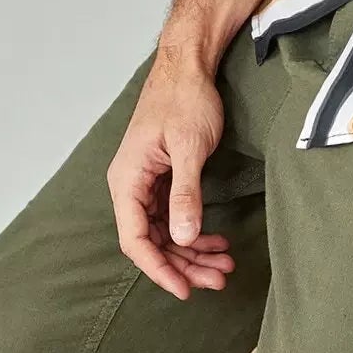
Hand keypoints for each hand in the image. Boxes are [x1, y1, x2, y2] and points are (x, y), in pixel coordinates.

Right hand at [105, 52, 234, 300]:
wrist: (189, 63)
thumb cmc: (186, 98)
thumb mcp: (189, 147)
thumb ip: (185, 193)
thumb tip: (184, 238)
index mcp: (128, 180)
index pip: (136, 239)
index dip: (159, 269)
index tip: (184, 290)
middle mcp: (131, 184)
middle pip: (153, 239)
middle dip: (184, 263)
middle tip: (218, 280)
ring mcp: (146, 180)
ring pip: (165, 229)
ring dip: (192, 249)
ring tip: (224, 264)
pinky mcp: (162, 174)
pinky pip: (173, 212)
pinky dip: (194, 228)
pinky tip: (216, 240)